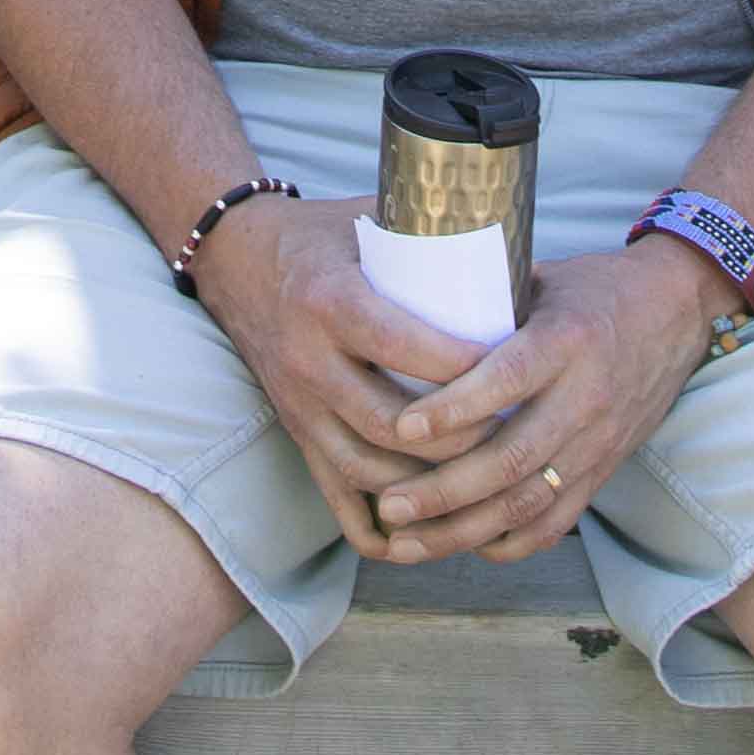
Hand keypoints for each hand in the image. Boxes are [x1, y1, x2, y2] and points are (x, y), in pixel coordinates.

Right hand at [189, 192, 498, 558]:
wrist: (235, 256)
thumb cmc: (319, 238)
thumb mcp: (370, 221)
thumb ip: (434, 239)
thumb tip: (517, 253)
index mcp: (330, 302)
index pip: (406, 350)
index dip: (468, 371)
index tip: (518, 372)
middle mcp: (307, 359)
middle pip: (393, 424)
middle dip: (462, 441)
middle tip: (515, 434)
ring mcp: (296, 403)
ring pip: (368, 469)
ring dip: (429, 485)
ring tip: (484, 480)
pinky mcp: (293, 430)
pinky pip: (334, 494)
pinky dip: (379, 525)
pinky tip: (423, 533)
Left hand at [367, 238, 719, 564]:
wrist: (674, 313)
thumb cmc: (590, 290)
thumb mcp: (538, 280)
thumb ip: (481, 303)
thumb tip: (398, 307)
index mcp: (566, 341)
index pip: (507, 381)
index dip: (454, 408)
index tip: (401, 427)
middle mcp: (585, 398)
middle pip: (512, 458)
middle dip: (445, 491)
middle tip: (388, 505)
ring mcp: (598, 442)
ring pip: (529, 501)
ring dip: (464, 529)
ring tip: (406, 541)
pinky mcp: (604, 470)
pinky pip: (558, 520)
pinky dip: (510, 541)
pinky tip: (463, 546)